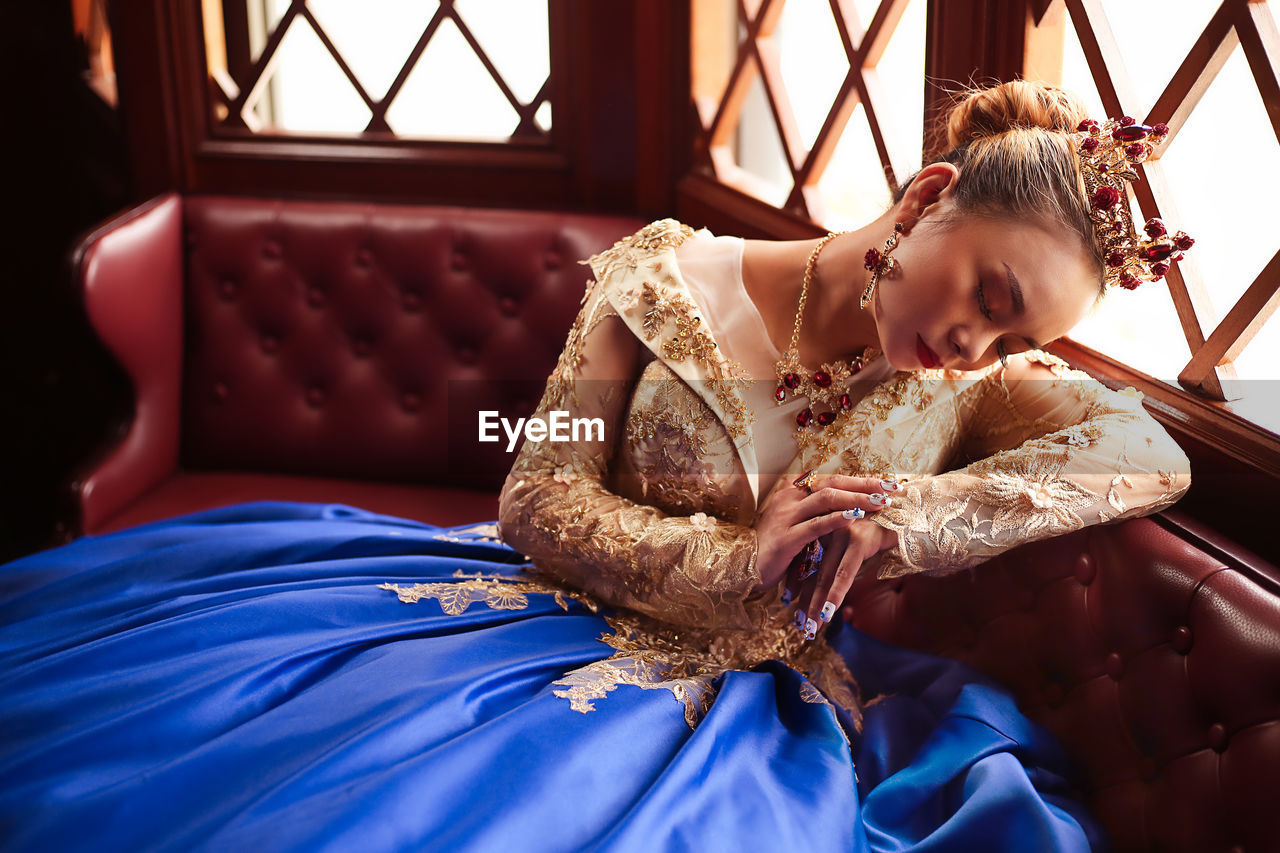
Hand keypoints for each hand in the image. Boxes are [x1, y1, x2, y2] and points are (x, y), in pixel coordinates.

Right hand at [751, 473, 898, 594]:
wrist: (744, 566)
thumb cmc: (774, 547)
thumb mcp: (794, 524)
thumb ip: (814, 513)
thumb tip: (847, 507)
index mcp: (791, 493)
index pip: (830, 479)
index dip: (857, 479)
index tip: (883, 482)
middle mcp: (788, 499)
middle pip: (832, 484)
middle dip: (863, 484)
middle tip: (890, 487)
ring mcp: (786, 517)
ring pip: (826, 499)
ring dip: (856, 499)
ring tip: (880, 502)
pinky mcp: (787, 538)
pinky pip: (816, 525)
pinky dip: (838, 519)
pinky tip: (856, 517)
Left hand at [792, 520, 896, 639]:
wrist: (914, 510)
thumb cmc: (891, 527)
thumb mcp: (865, 544)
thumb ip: (847, 559)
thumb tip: (835, 583)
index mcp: (828, 527)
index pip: (807, 559)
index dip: (797, 581)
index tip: (789, 601)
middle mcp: (830, 529)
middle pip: (812, 571)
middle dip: (804, 599)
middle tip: (798, 624)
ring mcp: (842, 533)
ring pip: (824, 575)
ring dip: (816, 604)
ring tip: (810, 627)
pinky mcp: (858, 539)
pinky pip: (844, 573)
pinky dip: (835, 594)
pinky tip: (828, 612)